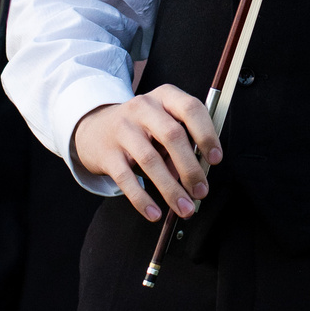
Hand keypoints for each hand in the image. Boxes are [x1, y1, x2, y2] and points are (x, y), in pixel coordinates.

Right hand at [71, 88, 221, 220]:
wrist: (93, 129)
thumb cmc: (140, 128)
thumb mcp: (162, 124)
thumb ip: (181, 145)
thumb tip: (195, 177)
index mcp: (164, 97)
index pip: (191, 109)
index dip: (206, 134)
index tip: (216, 159)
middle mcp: (143, 108)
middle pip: (172, 136)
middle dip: (190, 168)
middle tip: (201, 191)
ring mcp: (122, 129)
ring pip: (150, 160)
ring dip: (171, 189)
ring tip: (184, 208)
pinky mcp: (107, 153)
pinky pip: (126, 178)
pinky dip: (142, 199)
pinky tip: (154, 213)